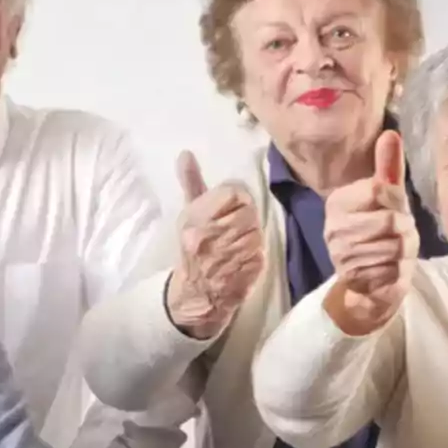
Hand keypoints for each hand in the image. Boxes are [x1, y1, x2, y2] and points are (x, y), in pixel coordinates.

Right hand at [165, 150, 263, 339]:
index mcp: (196, 219)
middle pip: (247, 210)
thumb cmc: (192, 248)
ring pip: (256, 230)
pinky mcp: (247, 271)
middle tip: (236, 224)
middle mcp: (211, 237)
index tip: (230, 206)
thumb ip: (191, 184)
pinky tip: (243, 257)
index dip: (236, 196)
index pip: (232, 192)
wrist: (195, 294)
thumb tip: (185, 154)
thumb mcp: (188, 215)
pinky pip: (261, 251)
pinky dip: (256, 253)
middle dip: (245, 216)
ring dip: (251, 234)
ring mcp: (230, 256)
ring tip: (238, 241)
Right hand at [322, 130, 418, 334]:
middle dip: (404, 230)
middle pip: (390, 221)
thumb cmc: (381, 230)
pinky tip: (387, 269)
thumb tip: (391, 133)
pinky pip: (391, 269)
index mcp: (338, 201)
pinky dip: (397, 270)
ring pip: (394, 247)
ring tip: (392, 252)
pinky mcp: (352, 277)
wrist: (369, 279)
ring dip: (403, 251)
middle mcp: (333, 226)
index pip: (379, 190)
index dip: (397, 201)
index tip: (391, 208)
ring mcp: (340, 253)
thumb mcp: (389, 197)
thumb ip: (388, 167)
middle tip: (396, 234)